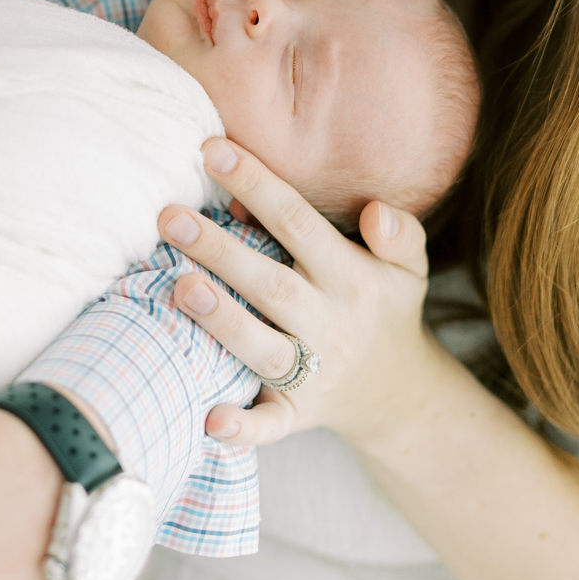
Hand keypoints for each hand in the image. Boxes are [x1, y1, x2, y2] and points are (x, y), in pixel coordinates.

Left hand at [159, 139, 435, 450]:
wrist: (396, 394)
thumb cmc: (385, 308)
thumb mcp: (409, 266)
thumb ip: (399, 233)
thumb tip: (375, 212)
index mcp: (352, 279)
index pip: (298, 223)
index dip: (257, 184)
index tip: (211, 150)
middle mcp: (331, 326)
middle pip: (270, 284)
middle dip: (220, 250)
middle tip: (169, 216)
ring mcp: (312, 375)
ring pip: (262, 349)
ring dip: (222, 321)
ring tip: (179, 285)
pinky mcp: (296, 416)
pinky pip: (268, 427)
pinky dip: (241, 429)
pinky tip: (209, 421)